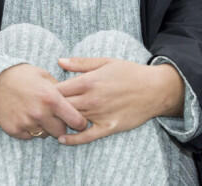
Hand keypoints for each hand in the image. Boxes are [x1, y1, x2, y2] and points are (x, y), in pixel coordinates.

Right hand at [0, 63, 87, 139]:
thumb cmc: (24, 76)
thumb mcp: (46, 77)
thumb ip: (63, 91)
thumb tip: (77, 101)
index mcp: (51, 99)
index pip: (76, 120)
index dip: (80, 122)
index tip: (79, 121)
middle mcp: (39, 113)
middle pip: (61, 131)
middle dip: (61, 125)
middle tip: (56, 117)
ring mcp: (26, 123)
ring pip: (44, 134)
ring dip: (44, 127)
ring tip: (38, 114)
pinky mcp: (14, 130)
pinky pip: (29, 136)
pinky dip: (30, 129)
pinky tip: (26, 117)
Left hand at [54, 57, 184, 144]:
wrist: (155, 89)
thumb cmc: (130, 73)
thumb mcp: (106, 61)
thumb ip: (81, 63)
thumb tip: (59, 61)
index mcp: (89, 81)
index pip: (57, 89)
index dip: (48, 91)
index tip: (46, 92)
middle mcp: (91, 99)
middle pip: (60, 106)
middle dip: (51, 107)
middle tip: (46, 107)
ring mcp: (99, 114)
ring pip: (70, 120)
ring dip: (60, 121)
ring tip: (53, 119)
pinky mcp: (108, 127)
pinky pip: (86, 137)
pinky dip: (72, 139)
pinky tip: (63, 139)